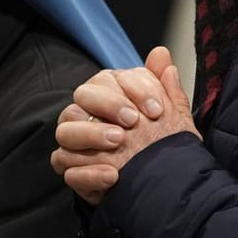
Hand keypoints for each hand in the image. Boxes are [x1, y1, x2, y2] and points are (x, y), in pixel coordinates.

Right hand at [51, 47, 195, 205]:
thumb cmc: (160, 144)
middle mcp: (86, 114)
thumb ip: (165, 86)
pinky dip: (89, 172)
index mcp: (108, 94)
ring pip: (65, 131)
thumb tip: (161, 53)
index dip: (134, 89)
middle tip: (133, 121)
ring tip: (119, 141)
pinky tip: (114, 175)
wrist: (159, 184)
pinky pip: (66, 167)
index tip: (156, 109)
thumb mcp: (171, 117)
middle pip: (81, 96)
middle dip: (108, 104)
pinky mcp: (72, 171)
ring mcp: (75, 143)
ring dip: (92, 134)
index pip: (108, 78)